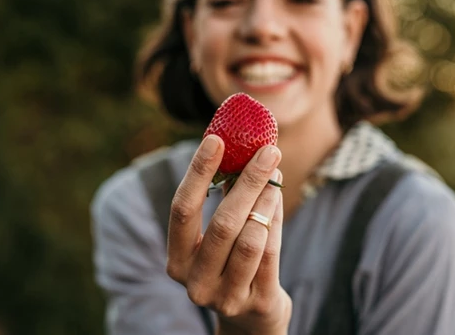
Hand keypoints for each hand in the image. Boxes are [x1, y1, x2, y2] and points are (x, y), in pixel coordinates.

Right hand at [166, 135, 291, 334]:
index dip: (198, 172)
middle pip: (223, 223)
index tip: (216, 139)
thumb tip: (240, 147)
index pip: (182, 209)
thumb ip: (222, 200)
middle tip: (268, 151)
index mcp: (177, 260)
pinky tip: (277, 198)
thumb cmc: (230, 261)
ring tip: (275, 175)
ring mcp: (227, 296)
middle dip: (248, 181)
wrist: (252, 316)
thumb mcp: (217, 237)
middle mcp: (196, 282)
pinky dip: (276, 219)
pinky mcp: (257, 303)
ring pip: (251, 237)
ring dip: (266, 199)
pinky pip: (271, 252)